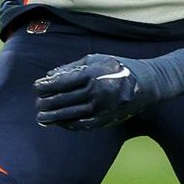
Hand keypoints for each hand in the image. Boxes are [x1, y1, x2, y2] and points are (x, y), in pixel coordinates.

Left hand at [33, 49, 183, 130]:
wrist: (146, 83)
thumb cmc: (117, 67)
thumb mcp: (96, 59)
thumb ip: (71, 67)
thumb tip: (49, 76)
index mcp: (92, 74)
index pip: (61, 83)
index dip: (45, 86)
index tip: (36, 87)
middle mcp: (96, 91)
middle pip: (63, 100)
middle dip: (46, 103)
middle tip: (36, 104)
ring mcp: (102, 107)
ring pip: (70, 115)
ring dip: (53, 117)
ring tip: (41, 117)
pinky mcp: (106, 119)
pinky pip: (83, 124)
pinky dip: (68, 124)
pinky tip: (59, 123)